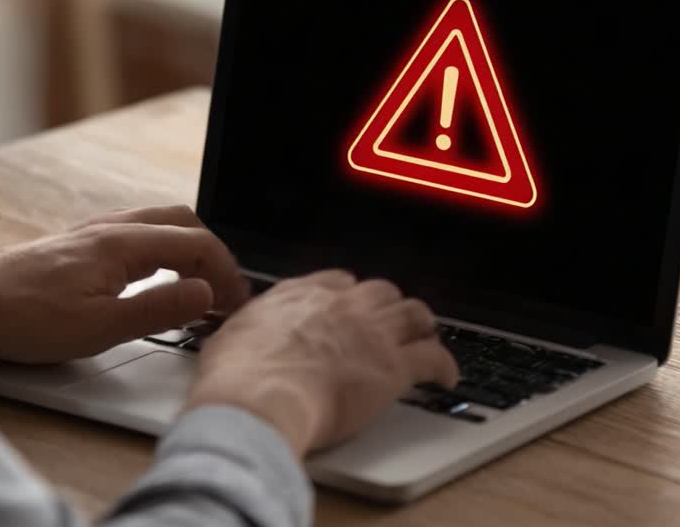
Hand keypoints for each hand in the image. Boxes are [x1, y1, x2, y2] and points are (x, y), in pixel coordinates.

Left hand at [0, 205, 249, 362]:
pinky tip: (152, 280)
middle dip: (212, 254)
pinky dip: (160, 252)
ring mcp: (91, 234)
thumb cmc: (22, 318)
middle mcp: (109, 229)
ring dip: (186, 250)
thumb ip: (159, 309)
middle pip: (181, 222)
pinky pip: (134, 236)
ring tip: (196, 288)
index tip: (236, 302)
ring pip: (157, 226)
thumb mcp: (99, 328)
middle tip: (224, 292)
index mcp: (122, 243)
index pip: (196, 242)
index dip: (226, 272)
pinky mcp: (76, 247)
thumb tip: (204, 293)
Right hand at [184, 270, 458, 456]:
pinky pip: (433, 358)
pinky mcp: (393, 367)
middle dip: (387, 305)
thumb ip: (250, 328)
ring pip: (413, 314)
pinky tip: (447, 376)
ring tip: (425, 336)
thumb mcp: (232, 335)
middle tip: (390, 320)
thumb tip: (241, 337)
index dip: (348, 295)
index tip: (349, 305)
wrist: (259, 397)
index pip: (337, 282)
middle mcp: (341, 305)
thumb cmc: (237, 375)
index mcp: (300, 294)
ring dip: (421, 325)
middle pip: (380, 292)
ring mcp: (371, 333)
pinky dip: (445, 365)